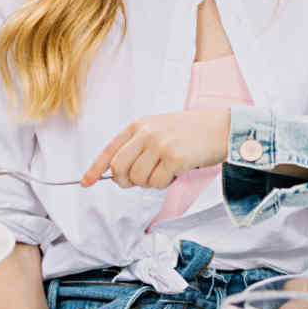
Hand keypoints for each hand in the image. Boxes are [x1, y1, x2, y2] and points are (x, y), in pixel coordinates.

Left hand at [83, 109, 230, 188]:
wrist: (221, 128)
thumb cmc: (191, 133)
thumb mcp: (159, 130)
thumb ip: (138, 147)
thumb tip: (118, 175)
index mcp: (139, 125)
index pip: (110, 149)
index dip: (96, 168)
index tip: (86, 182)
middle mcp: (146, 133)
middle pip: (118, 168)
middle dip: (126, 181)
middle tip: (143, 179)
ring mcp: (159, 145)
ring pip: (138, 179)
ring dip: (150, 182)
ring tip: (166, 170)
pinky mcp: (174, 158)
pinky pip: (157, 183)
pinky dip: (166, 183)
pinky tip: (178, 170)